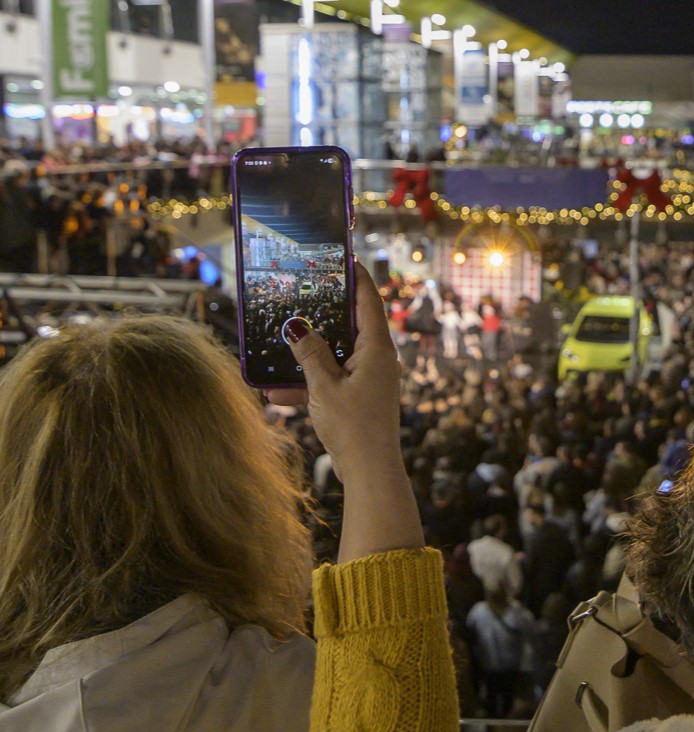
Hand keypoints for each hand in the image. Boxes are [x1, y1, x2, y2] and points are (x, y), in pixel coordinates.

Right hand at [267, 262, 422, 560]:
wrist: (369, 473)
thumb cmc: (353, 427)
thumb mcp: (325, 387)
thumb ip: (310, 354)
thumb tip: (297, 328)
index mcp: (378, 350)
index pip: (368, 302)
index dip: (357, 278)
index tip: (346, 258)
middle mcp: (378, 361)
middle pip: (349, 327)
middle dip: (322, 317)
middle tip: (302, 296)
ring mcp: (371, 381)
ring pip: (335, 358)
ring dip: (306, 360)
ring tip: (276, 351)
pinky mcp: (360, 399)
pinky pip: (332, 382)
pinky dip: (309, 385)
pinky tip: (277, 394)